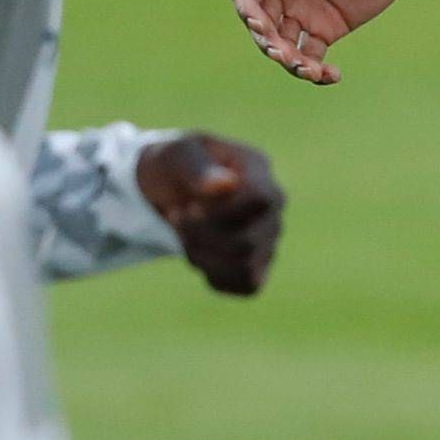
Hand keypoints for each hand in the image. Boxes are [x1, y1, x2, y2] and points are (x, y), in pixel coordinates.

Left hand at [136, 131, 283, 296]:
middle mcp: (272, 207)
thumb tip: (227, 184)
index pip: (262, 201)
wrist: (166, 190)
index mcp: (258, 171)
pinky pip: (247, 284)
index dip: (223, 211)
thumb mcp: (175, 155)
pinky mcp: (259, 265)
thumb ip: (198, 167)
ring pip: (245, 265)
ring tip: (184, 236)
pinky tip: (199, 254)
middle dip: (200, 236)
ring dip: (202, 255)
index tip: (190, 204)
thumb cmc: (174, 167)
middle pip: (247, 241)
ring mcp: (268, 239)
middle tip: (176, 217)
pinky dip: (214, 274)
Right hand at [231, 0, 439, 83]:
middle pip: (262, 23)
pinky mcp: (328, 29)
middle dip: (269, 42)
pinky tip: (332, 76)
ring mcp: (305, 11)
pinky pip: (312, 56)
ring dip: (290, 62)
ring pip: (284, 45)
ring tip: (312, 72)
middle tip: (288, 56)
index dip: (246, 8)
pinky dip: (316, 71)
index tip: (260, 23)